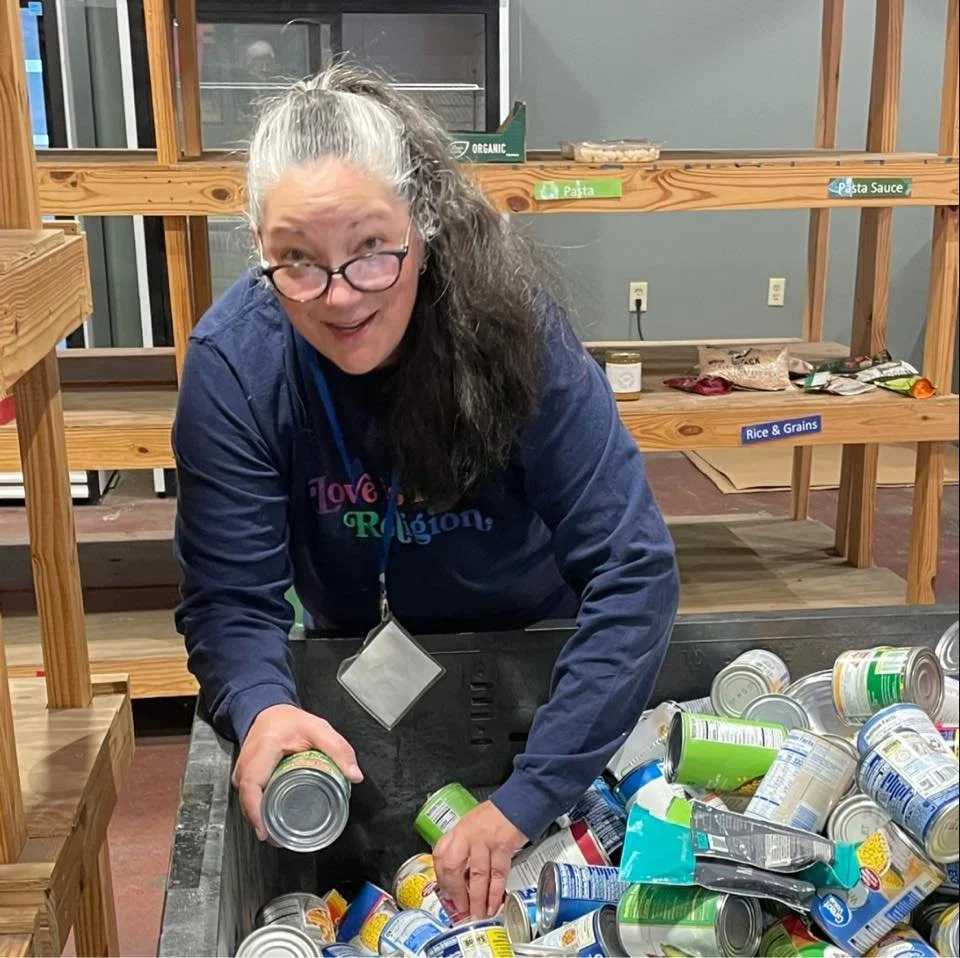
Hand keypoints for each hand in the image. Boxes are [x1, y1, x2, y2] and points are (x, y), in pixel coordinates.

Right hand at [232, 704, 363, 839]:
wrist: (269, 712)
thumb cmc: (291, 722)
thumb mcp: (318, 729)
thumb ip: (338, 749)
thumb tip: (355, 776)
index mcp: (263, 750)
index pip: (252, 785)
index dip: (256, 811)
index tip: (266, 831)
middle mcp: (245, 764)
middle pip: (247, 801)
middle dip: (262, 823)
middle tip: (283, 839)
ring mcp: (241, 773)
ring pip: (246, 804)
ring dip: (260, 821)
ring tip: (281, 836)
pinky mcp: (243, 779)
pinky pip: (248, 800)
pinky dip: (258, 813)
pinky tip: (272, 824)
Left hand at [433, 801, 527, 919]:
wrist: (516, 803)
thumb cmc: (494, 816)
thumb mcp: (470, 826)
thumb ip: (463, 847)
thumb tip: (459, 878)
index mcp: (457, 831)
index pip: (440, 856)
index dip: (442, 878)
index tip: (447, 894)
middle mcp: (467, 835)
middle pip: (453, 867)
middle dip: (456, 893)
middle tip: (461, 910)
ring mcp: (484, 840)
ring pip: (476, 876)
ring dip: (477, 900)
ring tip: (477, 915)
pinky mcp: (502, 846)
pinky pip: (497, 874)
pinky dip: (495, 893)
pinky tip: (493, 904)